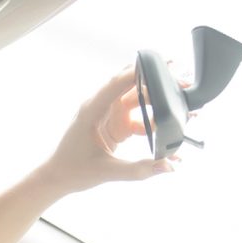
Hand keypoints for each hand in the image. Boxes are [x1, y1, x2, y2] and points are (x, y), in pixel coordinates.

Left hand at [32, 65, 173, 195]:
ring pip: (138, 100)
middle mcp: (102, 107)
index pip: (117, 83)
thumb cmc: (72, 170)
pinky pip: (139, 118)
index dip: (140, 71)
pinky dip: (154, 124)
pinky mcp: (115, 125)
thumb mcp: (107, 172)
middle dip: (158, 84)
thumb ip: (139, 170)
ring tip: (184, 106)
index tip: (163, 65)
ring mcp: (109, 114)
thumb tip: (169, 166)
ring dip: (159, 103)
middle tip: (183, 84)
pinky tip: (169, 131)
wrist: (57, 177)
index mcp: (93, 110)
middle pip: (133, 87)